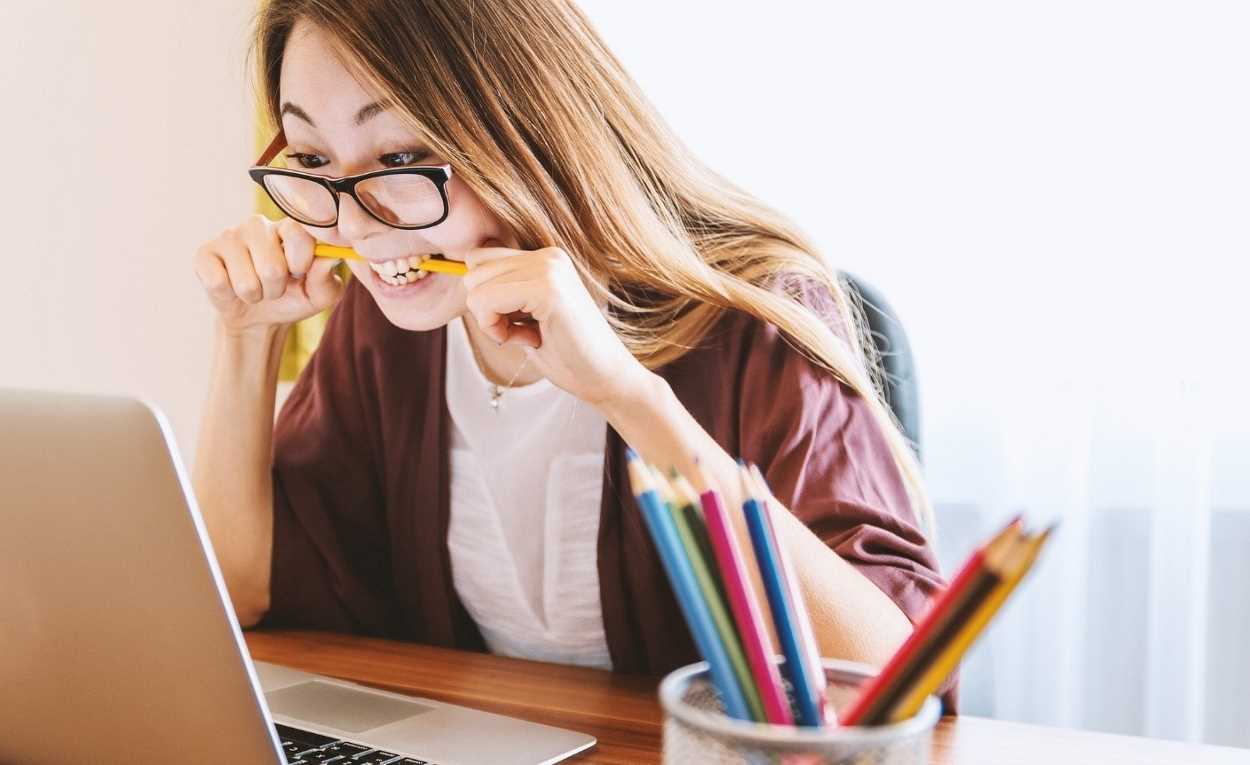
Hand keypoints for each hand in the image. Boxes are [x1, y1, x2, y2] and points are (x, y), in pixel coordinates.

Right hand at [193, 214, 344, 336]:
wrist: (258, 317)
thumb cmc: (294, 298)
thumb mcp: (320, 294)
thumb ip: (327, 277)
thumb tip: (331, 257)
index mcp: (289, 227)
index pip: (298, 234)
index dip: (301, 263)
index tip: (299, 273)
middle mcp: (258, 225)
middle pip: (272, 267)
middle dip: (276, 289)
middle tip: (274, 287)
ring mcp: (229, 236)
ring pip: (246, 282)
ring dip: (254, 295)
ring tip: (255, 289)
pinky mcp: (204, 253)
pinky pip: (218, 284)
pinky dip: (229, 296)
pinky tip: (231, 287)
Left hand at [462, 245, 650, 407]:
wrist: (606, 379)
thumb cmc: (566, 354)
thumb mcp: (526, 315)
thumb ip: (502, 292)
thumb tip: (462, 276)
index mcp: (545, 258)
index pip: (480, 259)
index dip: (485, 297)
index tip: (515, 322)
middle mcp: (548, 255)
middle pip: (473, 270)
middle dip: (485, 309)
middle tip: (521, 331)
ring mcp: (549, 268)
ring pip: (476, 286)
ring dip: (491, 321)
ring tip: (528, 335)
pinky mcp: (547, 288)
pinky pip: (487, 301)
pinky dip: (495, 328)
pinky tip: (528, 339)